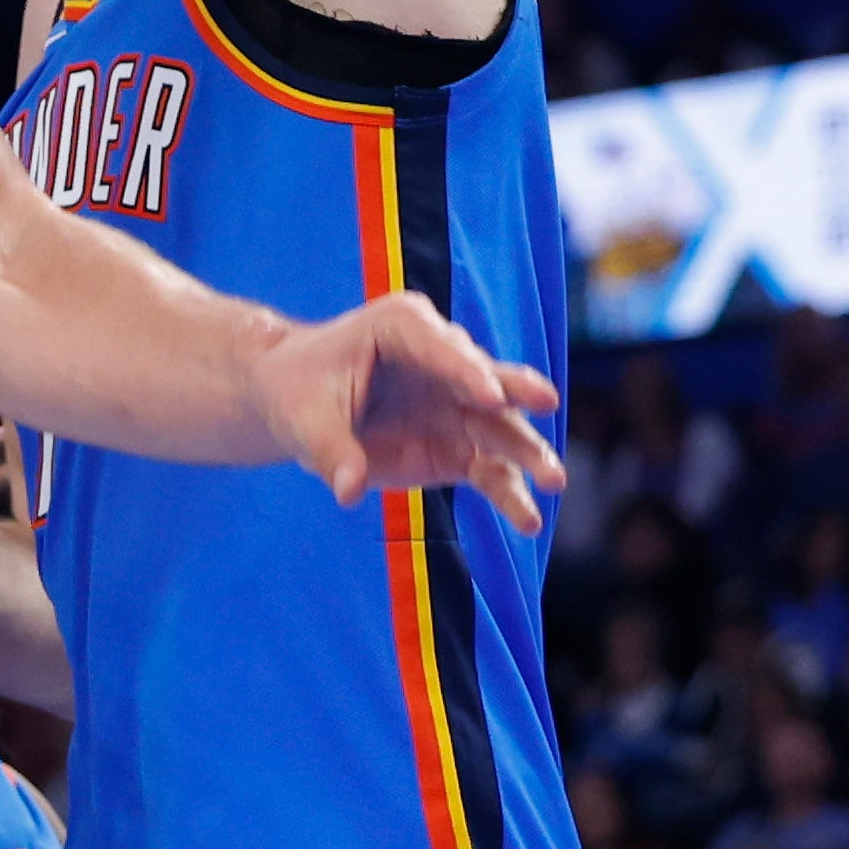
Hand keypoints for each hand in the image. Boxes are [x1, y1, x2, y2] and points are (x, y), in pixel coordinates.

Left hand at [265, 292, 565, 529]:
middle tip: (545, 402)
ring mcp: (457, 404)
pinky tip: (528, 521)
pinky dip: (510, 494)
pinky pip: (491, 471)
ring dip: (528, 453)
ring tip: (553, 480)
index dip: (465, 369)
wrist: (295, 404)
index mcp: (402, 327)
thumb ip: (330, 450)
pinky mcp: (458, 445)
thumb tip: (349, 490)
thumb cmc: (297, 392)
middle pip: (486, 378)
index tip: (491, 396)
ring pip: (500, 428)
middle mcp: (442, 361)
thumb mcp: (302, 417)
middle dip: (516, 391)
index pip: (440, 346)